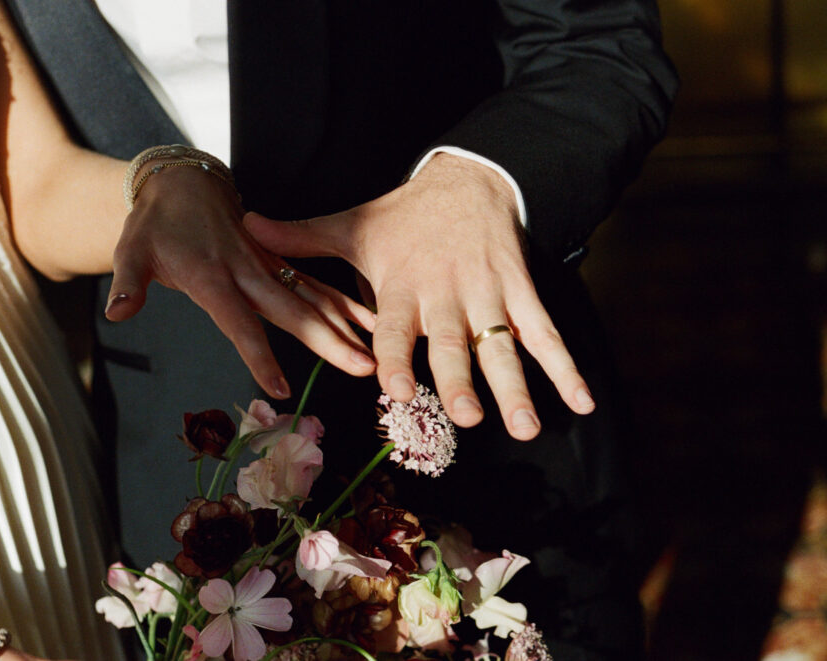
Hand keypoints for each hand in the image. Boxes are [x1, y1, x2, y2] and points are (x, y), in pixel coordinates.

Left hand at [104, 163, 376, 397]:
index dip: (258, 354)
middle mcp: (247, 271)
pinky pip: (315, 285)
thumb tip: (116, 313)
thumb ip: (127, 283)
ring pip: (312, 298)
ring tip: (375, 352)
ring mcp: (268, 266)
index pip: (237, 322)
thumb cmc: (155, 223)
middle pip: (292, 311)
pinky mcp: (279, 262)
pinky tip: (370, 322)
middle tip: (361, 366)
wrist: (184, 182)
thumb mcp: (131, 249)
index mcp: (211, 275)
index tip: (279, 386)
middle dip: (329, 341)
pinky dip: (343, 304)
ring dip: (345, 325)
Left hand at [244, 154, 593, 439]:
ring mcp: (490, 295)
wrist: (471, 177)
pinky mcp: (521, 292)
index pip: (396, 327)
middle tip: (466, 417)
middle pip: (454, 344)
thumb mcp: (354, 224)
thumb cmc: (405, 214)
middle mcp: (447, 295)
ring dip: (516, 386)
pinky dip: (566, 368)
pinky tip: (581, 403)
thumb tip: (246, 228)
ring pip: (503, 345)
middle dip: (461, 380)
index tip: (395, 388)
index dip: (396, 356)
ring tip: (526, 426)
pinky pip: (546, 333)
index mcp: (403, 286)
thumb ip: (302, 238)